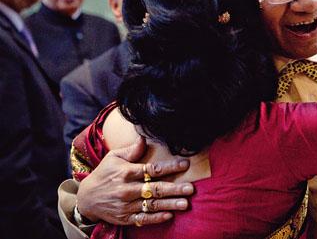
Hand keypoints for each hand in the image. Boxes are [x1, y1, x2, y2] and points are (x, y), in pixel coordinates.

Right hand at [76, 136, 193, 225]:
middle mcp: (127, 190)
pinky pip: (143, 219)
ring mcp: (126, 206)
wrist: (85, 198)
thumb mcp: (113, 157)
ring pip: (152, 205)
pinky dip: (156, 218)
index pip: (152, 169)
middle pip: (155, 188)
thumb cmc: (104, 174)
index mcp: (127, 172)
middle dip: (174, 189)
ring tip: (185, 204)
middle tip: (190, 188)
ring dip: (170, 204)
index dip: (170, 167)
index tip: (185, 164)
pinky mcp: (125, 218)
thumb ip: (131, 150)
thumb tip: (144, 138)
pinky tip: (169, 215)